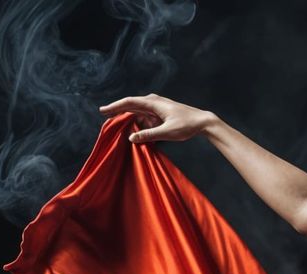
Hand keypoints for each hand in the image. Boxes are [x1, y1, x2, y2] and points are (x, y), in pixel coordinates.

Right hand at [97, 93, 216, 143]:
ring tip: (118, 125)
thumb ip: (149, 135)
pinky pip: (146, 116)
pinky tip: (136, 130)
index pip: (129, 102)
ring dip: (129, 118)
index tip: (103, 110)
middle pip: (131, 105)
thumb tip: (131, 138)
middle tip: (105, 116)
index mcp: (153, 103)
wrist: (203, 122)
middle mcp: (153, 102)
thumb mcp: (167, 132)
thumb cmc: (187, 125)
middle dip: (118, 110)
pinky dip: (139, 122)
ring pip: (138, 111)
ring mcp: (157, 107)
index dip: (115, 106)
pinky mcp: (161, 113)